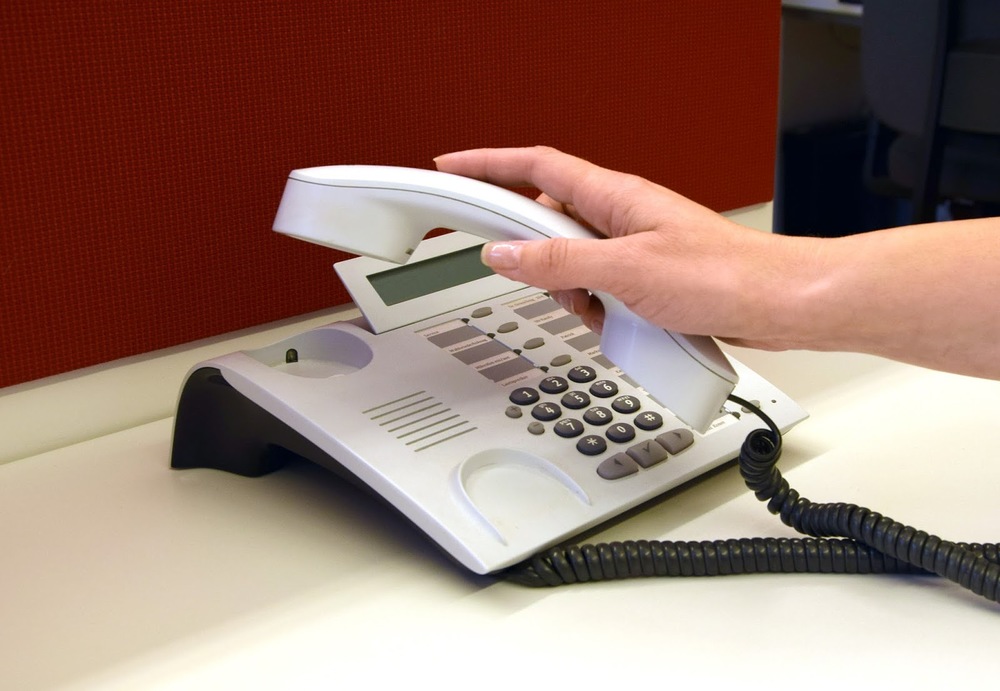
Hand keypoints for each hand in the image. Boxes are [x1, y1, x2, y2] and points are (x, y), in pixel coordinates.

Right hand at [435, 146, 803, 350]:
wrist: (776, 306)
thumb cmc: (723, 276)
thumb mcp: (626, 270)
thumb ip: (560, 263)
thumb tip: (506, 254)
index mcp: (615, 196)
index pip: (536, 166)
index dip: (490, 163)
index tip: (454, 166)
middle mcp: (621, 216)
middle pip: (549, 220)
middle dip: (534, 253)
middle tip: (532, 278)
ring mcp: (633, 247)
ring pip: (572, 261)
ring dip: (569, 288)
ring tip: (597, 308)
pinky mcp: (646, 278)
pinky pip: (599, 286)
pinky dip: (596, 306)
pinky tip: (616, 322)